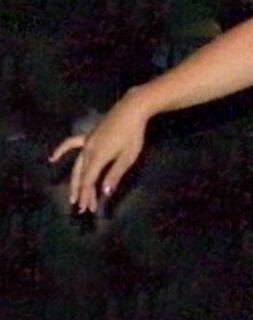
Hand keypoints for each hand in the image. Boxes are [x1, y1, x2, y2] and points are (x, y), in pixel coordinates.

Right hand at [48, 88, 148, 213]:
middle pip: (82, 176)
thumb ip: (115, 175)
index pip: (89, 181)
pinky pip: (71, 144)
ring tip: (72, 196)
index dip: (88, 195)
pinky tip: (52, 159)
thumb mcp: (127, 157)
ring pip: (77, 165)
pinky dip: (61, 151)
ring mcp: (86, 143)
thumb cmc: (133, 135)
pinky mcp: (88, 136)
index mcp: (97, 158)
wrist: (131, 110)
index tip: (88, 208)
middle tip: (82, 209)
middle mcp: (87, 151)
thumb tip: (105, 192)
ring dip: (75, 181)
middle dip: (81, 193)